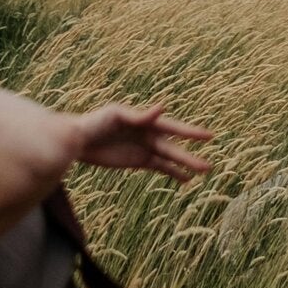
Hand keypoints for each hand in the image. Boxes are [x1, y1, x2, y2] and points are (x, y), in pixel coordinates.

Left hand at [67, 102, 213, 182]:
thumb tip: (162, 107)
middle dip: (190, 156)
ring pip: (170, 158)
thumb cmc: (94, 122)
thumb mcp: (115, 116)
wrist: (78, 140)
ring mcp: (145, 148)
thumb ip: (139, 115)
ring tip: (203, 172)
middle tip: (209, 167)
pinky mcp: (139, 161)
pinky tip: (186, 180)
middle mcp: (149, 134)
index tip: (209, 136)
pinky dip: (173, 173)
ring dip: (186, 164)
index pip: (173, 127)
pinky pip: (160, 167)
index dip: (191, 132)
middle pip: (174, 147)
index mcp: (146, 121)